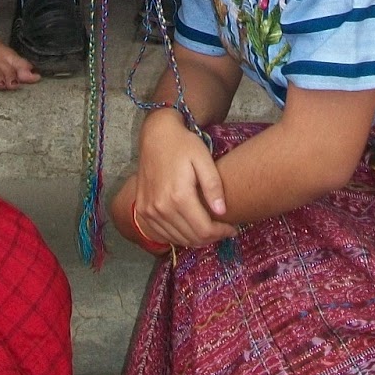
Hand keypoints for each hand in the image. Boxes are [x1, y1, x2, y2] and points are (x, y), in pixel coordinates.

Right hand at [130, 111, 237, 251]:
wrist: (156, 135)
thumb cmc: (183, 144)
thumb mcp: (203, 158)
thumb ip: (213, 186)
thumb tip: (222, 212)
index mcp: (178, 196)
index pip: (204, 230)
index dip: (221, 233)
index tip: (232, 229)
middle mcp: (161, 208)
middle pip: (191, 238)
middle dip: (211, 237)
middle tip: (223, 229)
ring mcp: (149, 211)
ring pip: (178, 239)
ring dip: (196, 238)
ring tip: (209, 228)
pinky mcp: (142, 210)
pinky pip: (163, 234)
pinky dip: (179, 235)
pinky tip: (189, 225)